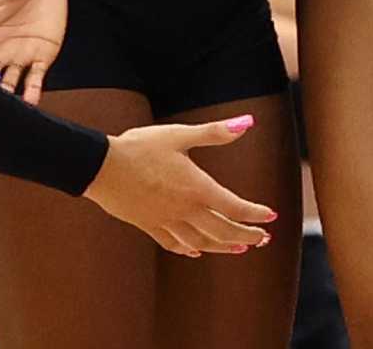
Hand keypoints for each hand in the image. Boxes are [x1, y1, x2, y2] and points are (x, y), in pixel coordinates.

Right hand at [87, 114, 278, 256]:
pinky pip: (173, 243)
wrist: (101, 166)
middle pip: (223, 231)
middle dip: (246, 236)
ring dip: (223, 247)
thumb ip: (215, 132)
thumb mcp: (180, 135)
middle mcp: (185, 210)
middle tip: (263, 239)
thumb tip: (248, 122)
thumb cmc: (141, 146)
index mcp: (197, 188)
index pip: (235, 207)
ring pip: (201, 241)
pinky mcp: (148, 225)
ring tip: (239, 249)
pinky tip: (195, 251)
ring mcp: (166, 221)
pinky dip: (189, 249)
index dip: (255, 213)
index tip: (271, 215)